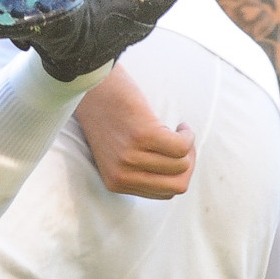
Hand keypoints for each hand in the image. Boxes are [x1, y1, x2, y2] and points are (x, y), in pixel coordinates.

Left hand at [73, 66, 194, 198]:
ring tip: (178, 131)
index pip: (163, 193)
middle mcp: (121, 174)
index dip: (176, 174)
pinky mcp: (142, 135)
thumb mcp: (116, 154)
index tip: (173, 155)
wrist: (91, 85)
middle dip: (188, 165)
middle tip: (182, 144)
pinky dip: (187, 136)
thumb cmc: (109, 115)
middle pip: (177, 185)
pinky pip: (181, 146)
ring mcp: (130, 156)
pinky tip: (180, 126)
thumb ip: (138, 171)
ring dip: (188, 147)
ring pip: (181, 165)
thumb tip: (178, 177)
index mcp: (115, 183)